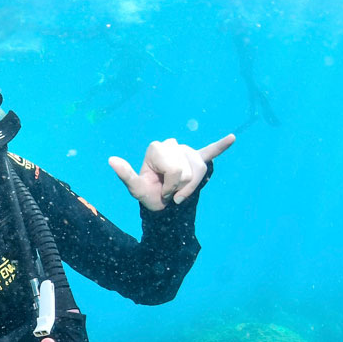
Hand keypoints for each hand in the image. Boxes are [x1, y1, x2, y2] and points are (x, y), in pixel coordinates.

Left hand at [108, 134, 234, 210]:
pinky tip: (231, 138)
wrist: (160, 202)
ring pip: (200, 169)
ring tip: (180, 191)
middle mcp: (172, 145)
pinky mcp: (198, 158)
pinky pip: (210, 151)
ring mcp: (186, 151)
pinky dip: (221, 146)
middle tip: (170, 192)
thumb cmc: (148, 194)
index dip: (171, 185)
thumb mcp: (135, 188)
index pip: (174, 169)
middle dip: (180, 187)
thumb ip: (126, 174)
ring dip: (192, 186)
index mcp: (156, 148)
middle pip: (187, 170)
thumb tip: (111, 159)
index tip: (162, 191)